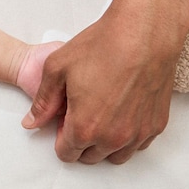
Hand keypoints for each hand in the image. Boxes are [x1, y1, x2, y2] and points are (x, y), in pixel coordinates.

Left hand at [22, 9, 179, 164]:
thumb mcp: (57, 69)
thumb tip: (31, 123)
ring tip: (102, 112)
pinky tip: (122, 110)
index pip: (66, 153)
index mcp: (85, 128)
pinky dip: (127, 134)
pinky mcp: (156, 125)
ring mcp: (138, 134)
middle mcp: (113, 137)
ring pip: (115, 154)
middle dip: (81, 140)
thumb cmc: (102, 46)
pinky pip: (138, 144)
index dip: (60, 136)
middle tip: (81, 111)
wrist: (144, 32)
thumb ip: (43, 102)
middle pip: (90, 157)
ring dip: (104, 142)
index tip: (64, 118)